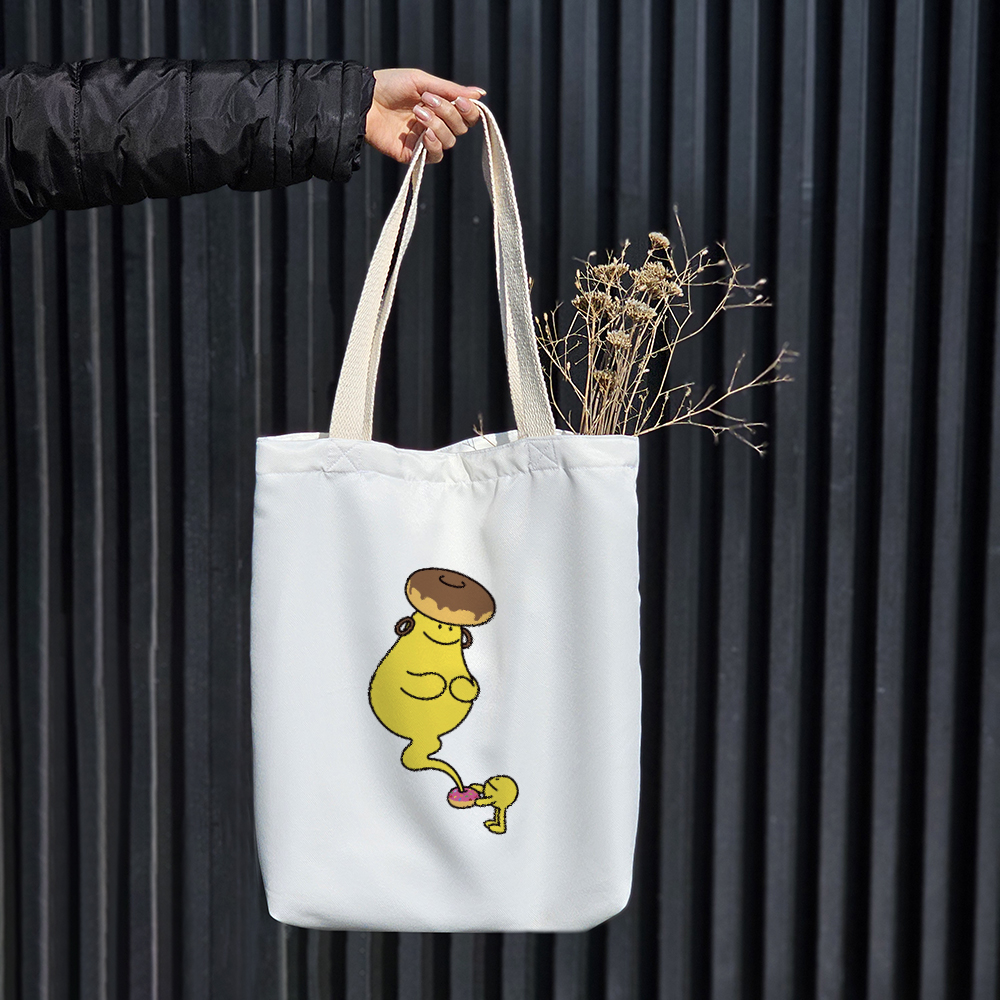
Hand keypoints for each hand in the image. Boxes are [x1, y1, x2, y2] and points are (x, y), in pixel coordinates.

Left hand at [366, 68, 483, 163]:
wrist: (364, 100)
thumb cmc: (390, 85)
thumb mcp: (422, 82)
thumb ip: (451, 90)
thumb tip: (481, 94)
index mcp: (440, 106)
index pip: (466, 115)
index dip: (469, 110)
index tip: (461, 101)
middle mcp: (435, 124)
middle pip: (460, 128)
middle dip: (448, 113)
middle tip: (428, 101)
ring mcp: (424, 140)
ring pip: (449, 141)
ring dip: (437, 125)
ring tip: (417, 112)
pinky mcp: (413, 154)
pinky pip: (435, 156)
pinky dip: (434, 145)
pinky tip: (425, 134)